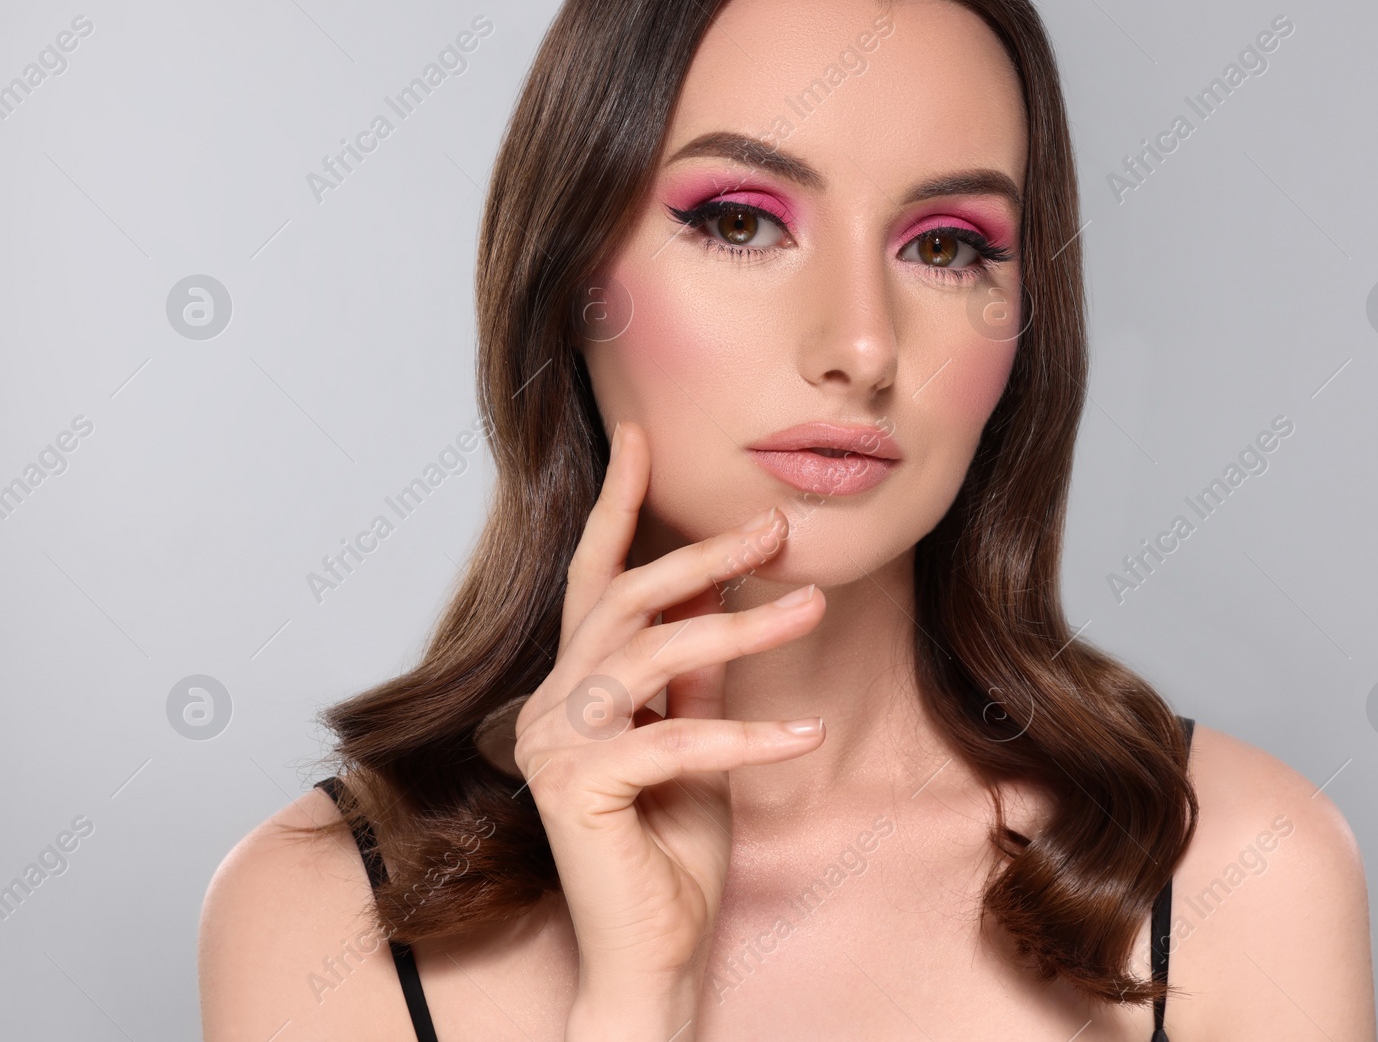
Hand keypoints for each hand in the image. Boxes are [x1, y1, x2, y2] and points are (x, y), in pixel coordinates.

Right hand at [510, 420, 826, 1006]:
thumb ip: (695, 673)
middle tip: (778, 528)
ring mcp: (554, 747)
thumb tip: (720, 592)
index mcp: (571, 688)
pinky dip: (746, 736)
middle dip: (703, 556)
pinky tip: (806, 732)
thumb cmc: (673, 850)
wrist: (654, 956)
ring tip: (813, 607)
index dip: (616, 506)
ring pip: (650, 657)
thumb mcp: (696, 740)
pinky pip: (675, 741)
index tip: (640, 436)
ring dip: (740, 628)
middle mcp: (549, 707)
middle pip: (624, 604)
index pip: (593, 582)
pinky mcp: (578, 790)